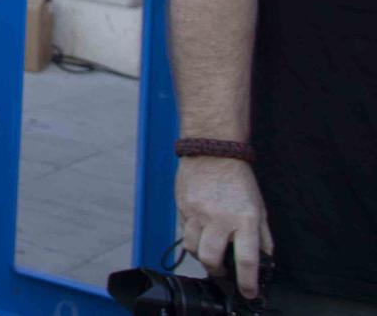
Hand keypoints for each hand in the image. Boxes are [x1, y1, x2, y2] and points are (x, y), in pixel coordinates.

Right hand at [178, 156, 271, 298]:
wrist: (213, 153)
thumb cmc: (239, 180)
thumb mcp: (259, 208)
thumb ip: (262, 236)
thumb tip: (264, 260)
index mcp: (244, 220)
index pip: (246, 260)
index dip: (247, 282)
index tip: (248, 292)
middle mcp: (219, 219)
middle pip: (211, 258)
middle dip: (216, 271)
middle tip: (222, 271)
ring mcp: (198, 213)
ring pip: (193, 249)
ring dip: (201, 256)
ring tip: (209, 252)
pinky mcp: (183, 208)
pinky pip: (184, 232)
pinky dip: (192, 238)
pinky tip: (200, 232)